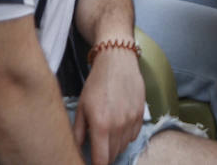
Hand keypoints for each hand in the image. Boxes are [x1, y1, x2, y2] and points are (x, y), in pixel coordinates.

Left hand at [73, 49, 142, 164]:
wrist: (117, 61)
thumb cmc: (96, 83)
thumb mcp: (82, 107)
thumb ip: (78, 132)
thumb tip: (75, 149)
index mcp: (101, 126)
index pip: (101, 160)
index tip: (92, 164)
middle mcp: (119, 125)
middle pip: (113, 155)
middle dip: (104, 156)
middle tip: (97, 149)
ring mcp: (132, 120)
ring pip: (123, 146)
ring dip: (115, 146)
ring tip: (106, 136)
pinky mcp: (141, 114)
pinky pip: (134, 135)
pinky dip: (126, 136)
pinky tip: (118, 126)